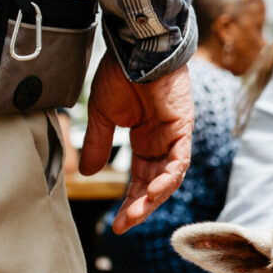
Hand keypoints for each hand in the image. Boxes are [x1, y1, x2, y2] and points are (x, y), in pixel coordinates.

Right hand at [80, 61, 193, 232]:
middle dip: (141, 207)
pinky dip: (168, 177)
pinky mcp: (184, 128)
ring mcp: (175, 137)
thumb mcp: (103, 116)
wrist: (134, 47)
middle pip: (155, 184)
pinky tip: (153, 192)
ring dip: (153, 198)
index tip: (117, 223)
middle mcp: (162, 143)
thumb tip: (88, 174)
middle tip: (124, 225)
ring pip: (169, 177)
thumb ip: (99, 144)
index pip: (141, 180)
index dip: (130, 202)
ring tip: (136, 215)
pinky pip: (180, 160)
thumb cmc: (120, 73)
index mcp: (145, 140)